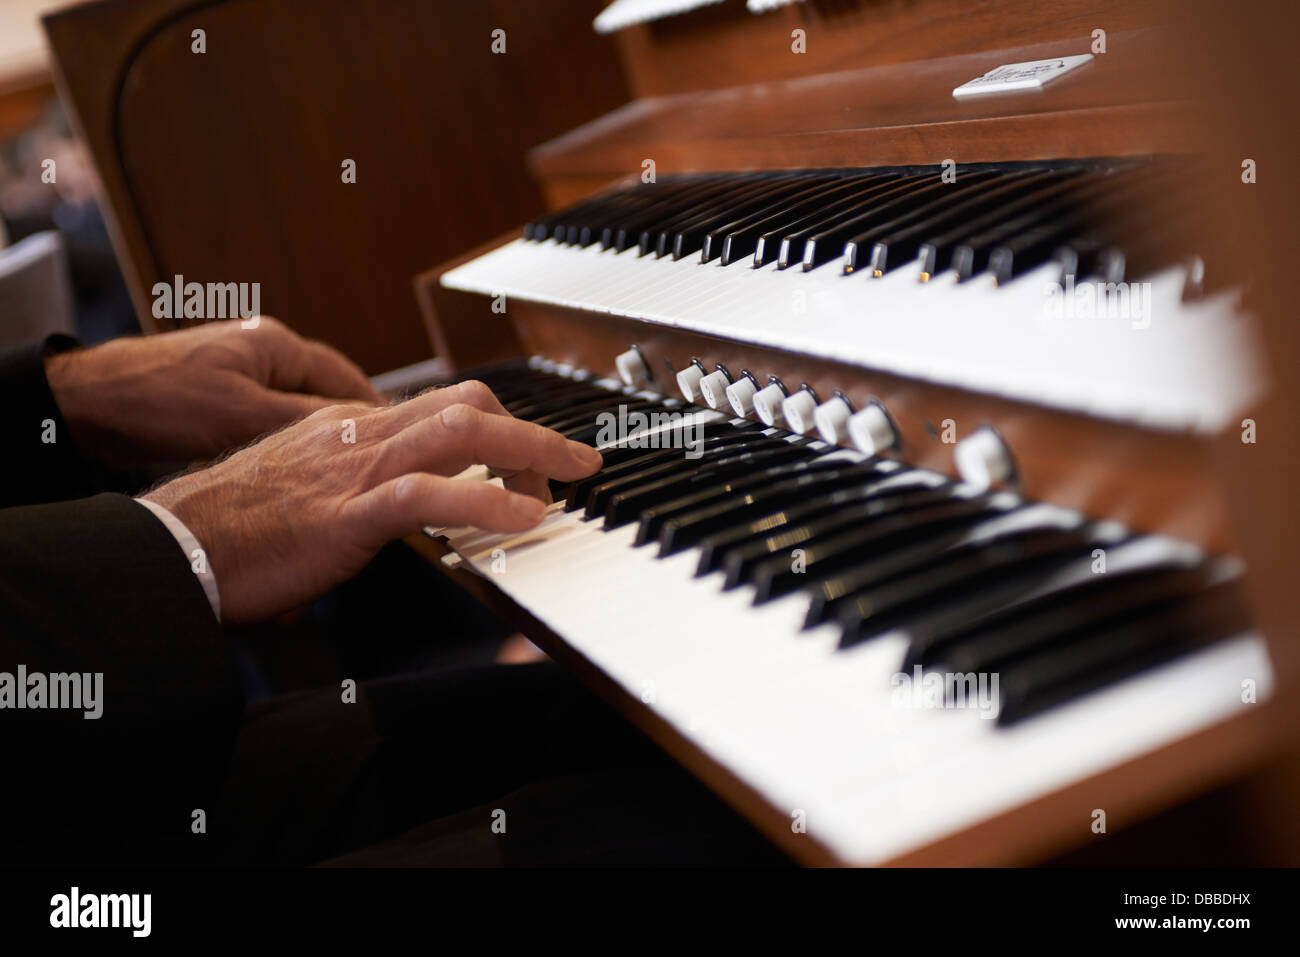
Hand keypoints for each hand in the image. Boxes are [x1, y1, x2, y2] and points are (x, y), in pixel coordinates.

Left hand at [45, 318, 381, 467]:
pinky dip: (289, 444)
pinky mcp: (219, 397)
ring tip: (343, 474)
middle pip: (330, 393)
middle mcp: (264, 352)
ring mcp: (240, 373)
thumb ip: (307, 420)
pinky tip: (295, 471)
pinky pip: (271, 420)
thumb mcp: (243, 414)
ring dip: (319, 440)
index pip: (349, 381)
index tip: (406, 445)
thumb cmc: (161, 400)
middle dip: (354, 429)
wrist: (89, 403)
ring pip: (300, 410)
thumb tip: (366, 430)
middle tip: (381, 464)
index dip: (378, 416)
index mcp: (277, 345)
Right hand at [143, 380, 602, 621]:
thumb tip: (408, 504)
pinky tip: (522, 517)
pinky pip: (427, 493)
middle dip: (529, 431)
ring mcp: (355, 470)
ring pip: (458, 433)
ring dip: (527, 452)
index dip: (500, 427)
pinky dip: (484, 499)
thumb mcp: (311, 491)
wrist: (175, 546)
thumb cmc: (236, 528)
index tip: (534, 454)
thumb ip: (360, 486)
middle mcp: (360, 436)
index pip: (442, 408)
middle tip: (572, 465)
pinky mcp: (346, 513)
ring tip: (569, 479)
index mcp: (352, 431)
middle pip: (465, 405)